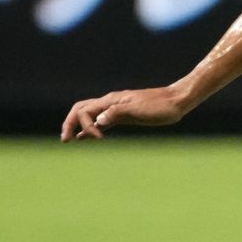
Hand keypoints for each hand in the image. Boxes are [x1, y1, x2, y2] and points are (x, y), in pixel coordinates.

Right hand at [60, 85, 190, 140]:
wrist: (177, 102)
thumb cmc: (161, 106)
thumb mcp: (139, 111)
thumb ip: (117, 113)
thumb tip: (97, 121)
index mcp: (111, 101)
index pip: (84, 111)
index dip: (84, 126)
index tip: (98, 138)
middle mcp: (110, 103)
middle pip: (81, 110)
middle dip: (70, 123)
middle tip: (65, 140)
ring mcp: (117, 108)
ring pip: (89, 115)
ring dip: (78, 126)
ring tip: (70, 139)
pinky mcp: (124, 115)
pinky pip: (101, 121)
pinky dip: (91, 128)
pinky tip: (87, 137)